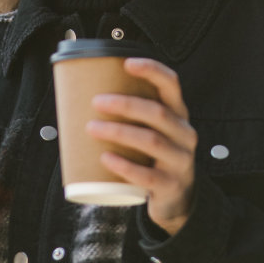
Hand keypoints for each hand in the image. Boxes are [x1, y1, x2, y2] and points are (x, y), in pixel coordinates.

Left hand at [86, 56, 197, 235]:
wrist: (175, 199)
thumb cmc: (153, 157)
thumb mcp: (152, 132)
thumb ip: (129, 115)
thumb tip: (78, 94)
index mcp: (178, 115)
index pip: (172, 84)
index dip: (152, 70)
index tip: (127, 63)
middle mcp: (184, 134)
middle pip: (157, 113)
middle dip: (125, 104)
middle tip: (96, 102)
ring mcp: (180, 161)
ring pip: (151, 141)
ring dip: (119, 132)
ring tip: (92, 128)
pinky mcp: (170, 186)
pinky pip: (147, 175)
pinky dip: (124, 166)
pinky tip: (105, 158)